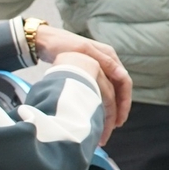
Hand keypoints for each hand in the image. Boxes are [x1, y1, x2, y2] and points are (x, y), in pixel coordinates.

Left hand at [36, 26, 132, 140]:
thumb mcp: (83, 50)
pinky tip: (94, 115)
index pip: (124, 83)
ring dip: (109, 109)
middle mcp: (107, 62)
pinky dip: (99, 103)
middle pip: (118, 90)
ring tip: (104, 126)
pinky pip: (99, 90)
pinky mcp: (88, 72)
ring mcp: (98, 67)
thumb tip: (122, 74)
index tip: (118, 120)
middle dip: (117, 110)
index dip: (124, 103)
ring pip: (109, 92)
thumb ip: (103, 61)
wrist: (44, 41)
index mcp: (109, 56)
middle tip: (111, 128)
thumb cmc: (62, 44)